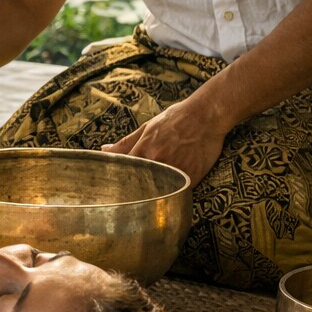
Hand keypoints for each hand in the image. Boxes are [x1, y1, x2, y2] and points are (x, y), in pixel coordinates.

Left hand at [101, 100, 226, 187]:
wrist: (206, 116)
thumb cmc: (175, 119)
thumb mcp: (147, 128)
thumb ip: (126, 143)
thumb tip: (104, 151)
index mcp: (144, 150)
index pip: (123, 173)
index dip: (119, 180)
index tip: (116, 187)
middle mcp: (158, 163)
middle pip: (139, 186)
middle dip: (135, 190)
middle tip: (131, 195)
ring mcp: (176, 172)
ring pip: (158, 192)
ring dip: (153, 193)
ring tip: (152, 193)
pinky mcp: (192, 179)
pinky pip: (177, 192)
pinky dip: (172, 193)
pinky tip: (170, 189)